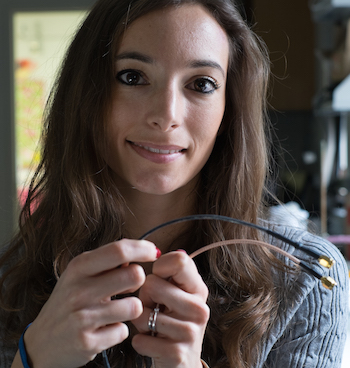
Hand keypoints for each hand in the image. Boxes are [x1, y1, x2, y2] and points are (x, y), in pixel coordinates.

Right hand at [22, 239, 158, 367]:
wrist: (41, 343)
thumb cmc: (68, 302)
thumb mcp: (80, 275)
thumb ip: (107, 262)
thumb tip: (141, 251)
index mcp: (78, 267)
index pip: (119, 250)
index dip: (142, 249)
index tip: (154, 251)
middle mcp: (79, 289)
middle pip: (134, 275)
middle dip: (139, 280)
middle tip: (128, 286)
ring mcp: (83, 317)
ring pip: (135, 306)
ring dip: (131, 309)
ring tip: (115, 311)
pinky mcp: (87, 342)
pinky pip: (123, 331)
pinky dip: (119, 330)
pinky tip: (104, 329)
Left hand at [132, 250, 209, 367]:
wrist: (182, 362)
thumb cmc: (173, 320)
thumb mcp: (176, 294)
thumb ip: (168, 273)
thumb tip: (156, 251)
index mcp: (198, 288)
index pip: (178, 260)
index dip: (159, 267)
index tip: (159, 278)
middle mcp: (199, 308)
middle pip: (152, 284)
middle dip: (145, 297)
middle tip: (154, 307)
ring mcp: (190, 332)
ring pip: (142, 314)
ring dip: (141, 321)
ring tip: (153, 325)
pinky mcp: (177, 354)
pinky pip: (140, 340)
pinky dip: (140, 342)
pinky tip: (151, 342)